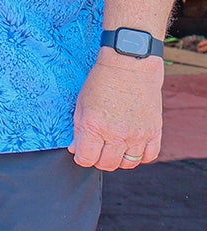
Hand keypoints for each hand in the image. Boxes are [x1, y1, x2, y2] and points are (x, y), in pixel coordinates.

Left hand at [70, 50, 163, 170]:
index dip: (81, 158)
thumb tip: (75, 149)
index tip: (81, 152)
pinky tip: (131, 146)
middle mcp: (117, 134)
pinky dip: (140, 156)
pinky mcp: (154, 132)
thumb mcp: (81, 104)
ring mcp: (138, 135)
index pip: (86, 159)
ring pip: (128, 164)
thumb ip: (78, 129)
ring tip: (114, 147)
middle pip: (107, 164)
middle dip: (98, 160)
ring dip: (119, 159)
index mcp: (95, 126)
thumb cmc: (103, 81)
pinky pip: (149, 156)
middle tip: (97, 149)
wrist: (130, 66)